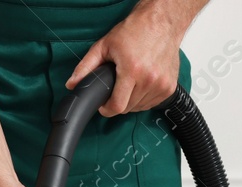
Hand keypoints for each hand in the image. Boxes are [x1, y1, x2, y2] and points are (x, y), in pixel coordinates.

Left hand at [66, 0, 190, 115]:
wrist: (162, 22)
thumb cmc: (135, 30)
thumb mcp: (104, 45)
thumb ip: (86, 66)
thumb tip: (72, 84)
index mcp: (132, 70)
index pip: (117, 106)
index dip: (107, 109)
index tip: (104, 105)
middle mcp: (149, 79)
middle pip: (128, 108)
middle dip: (119, 101)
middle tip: (117, 85)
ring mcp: (161, 85)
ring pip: (140, 107)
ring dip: (132, 100)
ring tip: (131, 81)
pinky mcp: (169, 87)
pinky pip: (152, 103)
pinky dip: (144, 98)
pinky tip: (142, 82)